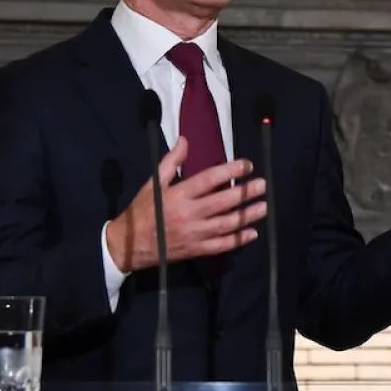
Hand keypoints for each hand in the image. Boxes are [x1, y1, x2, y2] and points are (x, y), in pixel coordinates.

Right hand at [105, 137, 266, 272]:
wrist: (127, 245)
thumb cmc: (142, 211)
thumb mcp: (152, 184)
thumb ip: (170, 162)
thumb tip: (185, 140)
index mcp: (178, 195)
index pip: (208, 180)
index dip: (229, 171)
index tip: (247, 164)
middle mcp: (188, 214)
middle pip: (222, 202)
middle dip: (244, 193)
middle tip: (262, 185)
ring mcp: (193, 234)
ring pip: (225, 224)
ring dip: (246, 216)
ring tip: (263, 206)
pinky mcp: (196, 250)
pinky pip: (221, 246)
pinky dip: (238, 240)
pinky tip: (252, 233)